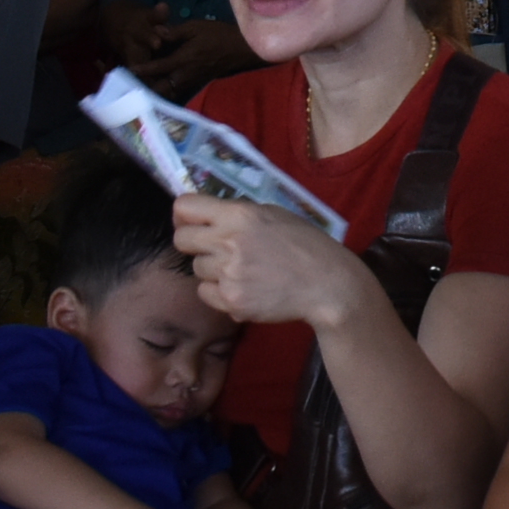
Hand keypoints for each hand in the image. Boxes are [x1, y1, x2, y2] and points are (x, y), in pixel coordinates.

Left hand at [170, 196, 368, 337]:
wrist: (327, 283)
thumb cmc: (305, 244)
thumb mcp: (273, 214)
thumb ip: (237, 213)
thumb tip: (206, 216)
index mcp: (239, 215)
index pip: (184, 207)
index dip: (183, 215)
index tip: (190, 221)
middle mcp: (228, 242)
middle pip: (181, 240)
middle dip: (192, 242)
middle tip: (212, 247)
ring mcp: (228, 274)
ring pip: (196, 269)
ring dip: (212, 269)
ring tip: (242, 269)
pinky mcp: (231, 302)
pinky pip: (206, 294)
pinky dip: (219, 292)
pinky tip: (244, 287)